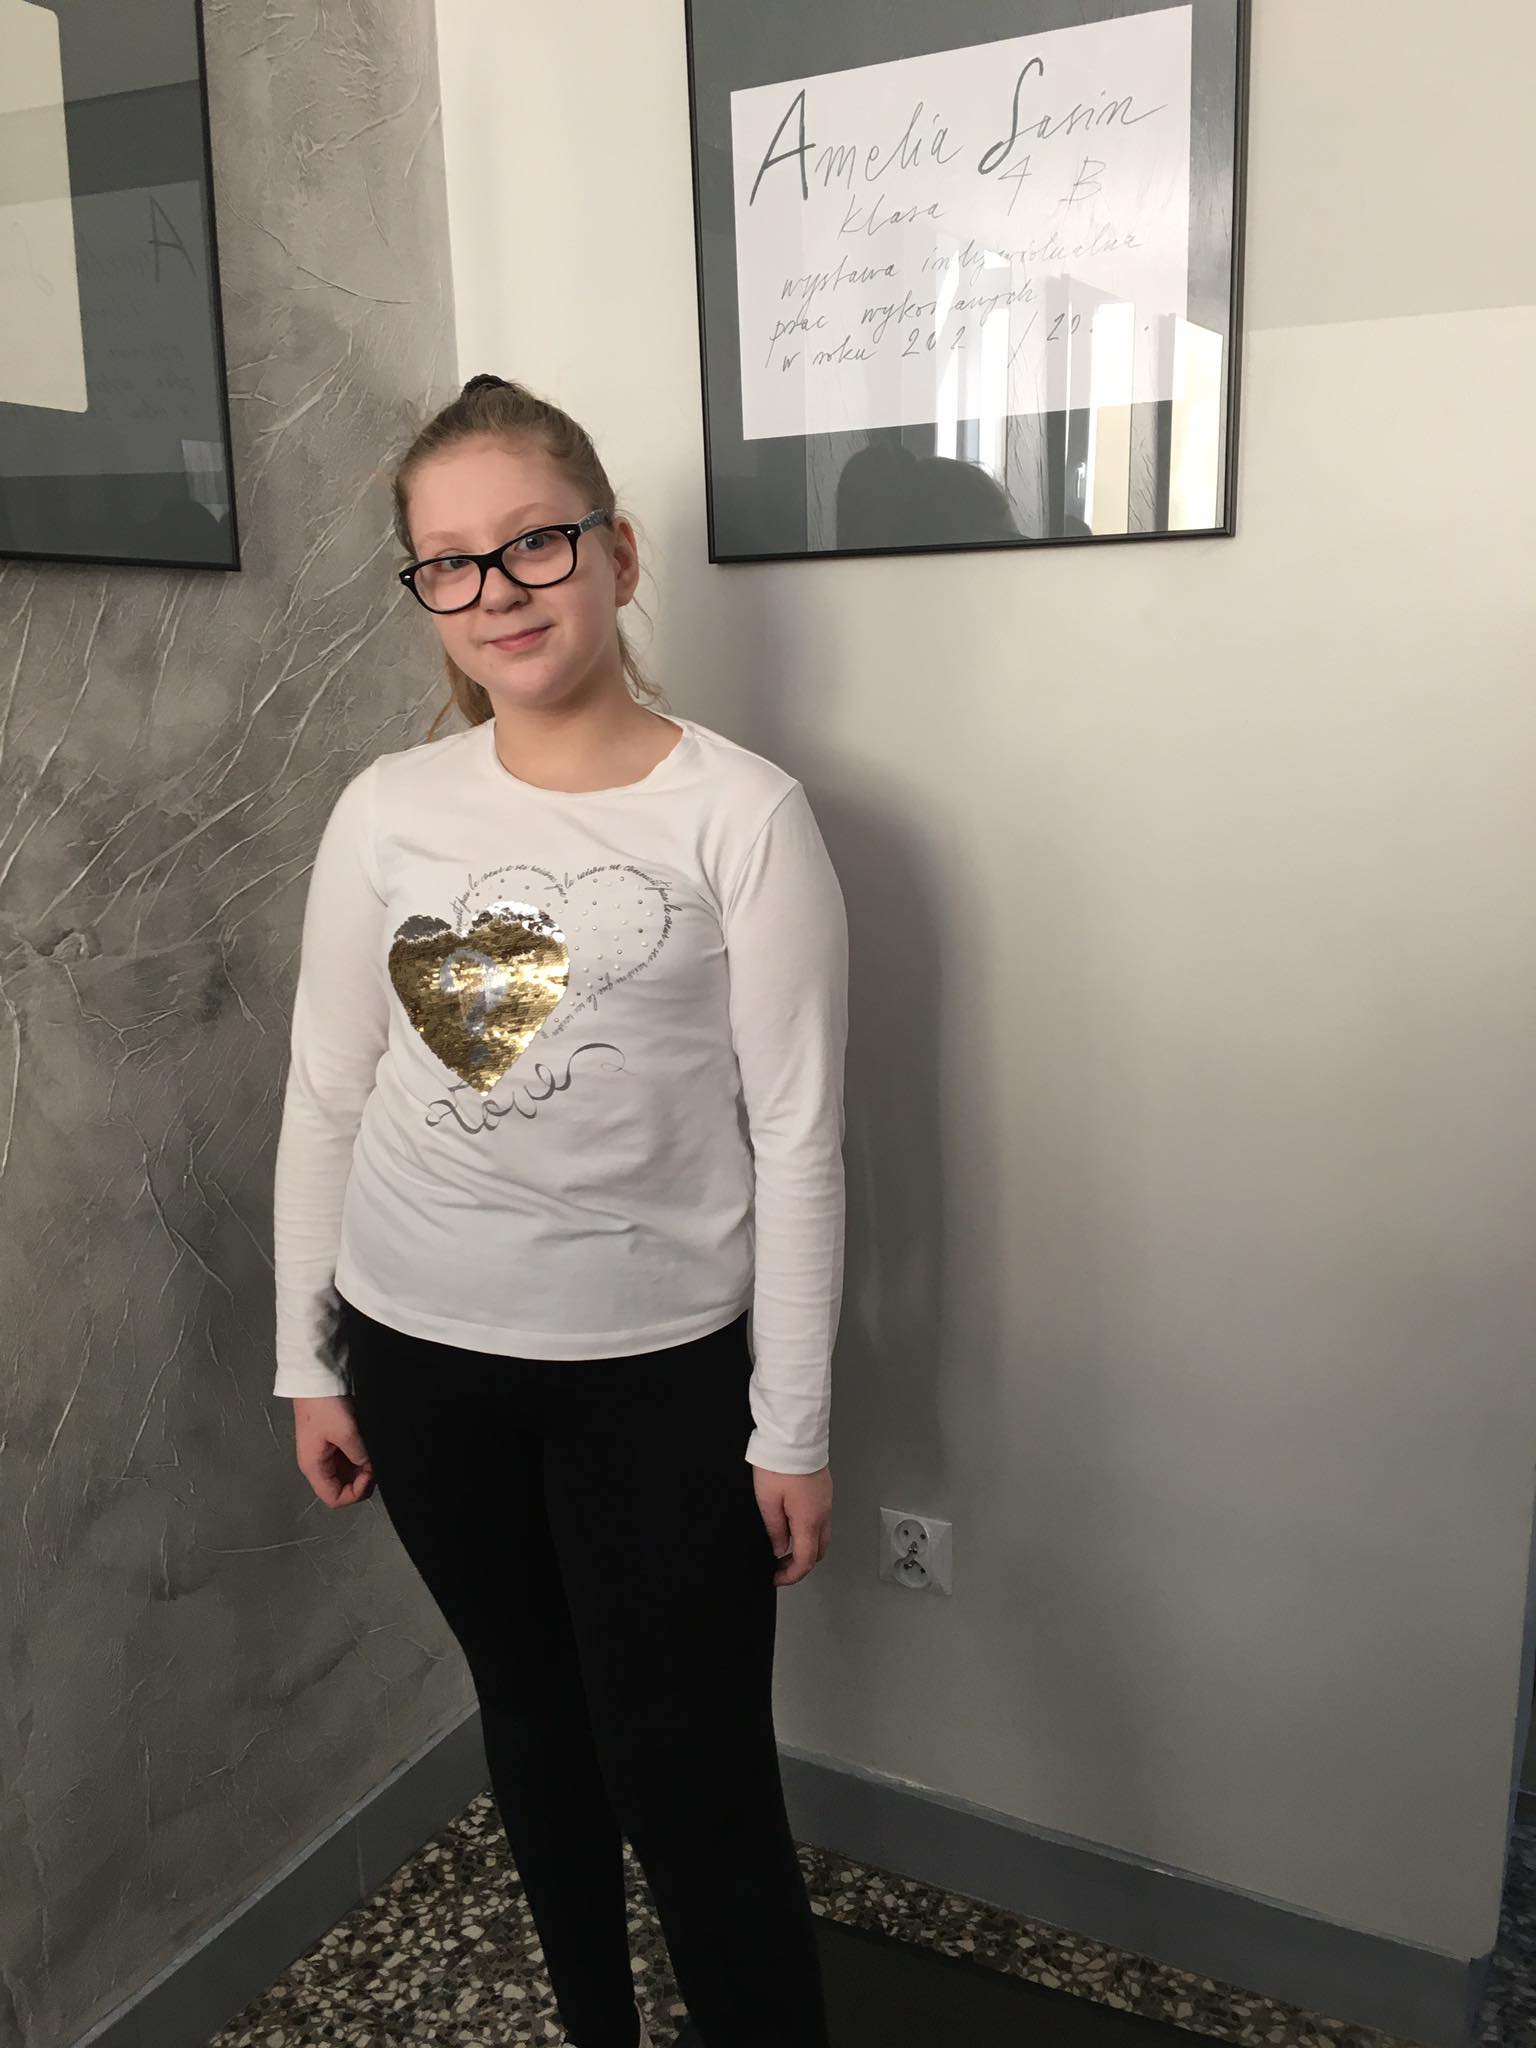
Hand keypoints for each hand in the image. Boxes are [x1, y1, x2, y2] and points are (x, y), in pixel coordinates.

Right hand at [292, 1395, 374, 1507]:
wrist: (317, 1378)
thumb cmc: (323, 1404)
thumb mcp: (345, 1432)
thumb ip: (359, 1454)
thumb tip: (370, 1467)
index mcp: (314, 1467)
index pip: (334, 1498)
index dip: (355, 1493)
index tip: (369, 1475)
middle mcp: (318, 1464)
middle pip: (342, 1487)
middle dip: (362, 1480)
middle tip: (375, 1464)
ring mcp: (326, 1453)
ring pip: (348, 1473)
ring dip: (363, 1467)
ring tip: (373, 1452)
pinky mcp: (334, 1441)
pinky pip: (350, 1457)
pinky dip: (361, 1455)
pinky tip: (369, 1444)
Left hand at [753, 1463, 832, 1585]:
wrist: (794, 1436)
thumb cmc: (779, 1465)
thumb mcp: (767, 1502)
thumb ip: (775, 1530)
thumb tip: (780, 1549)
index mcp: (809, 1521)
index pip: (805, 1560)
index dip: (791, 1575)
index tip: (777, 1578)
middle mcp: (823, 1513)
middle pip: (819, 1551)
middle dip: (801, 1564)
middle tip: (780, 1566)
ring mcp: (826, 1501)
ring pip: (822, 1536)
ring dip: (806, 1548)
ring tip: (784, 1547)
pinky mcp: (824, 1491)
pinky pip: (821, 1519)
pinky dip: (809, 1531)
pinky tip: (792, 1526)